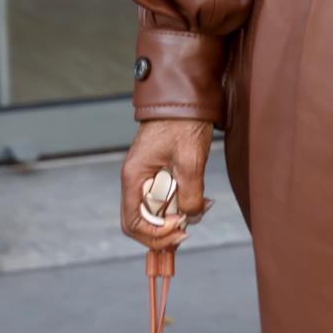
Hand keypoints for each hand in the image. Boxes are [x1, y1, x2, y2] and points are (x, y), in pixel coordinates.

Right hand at [121, 119, 213, 247]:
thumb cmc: (183, 123)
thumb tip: (191, 217)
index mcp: (134, 177)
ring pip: (154, 214)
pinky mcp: (159, 175)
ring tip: (198, 212)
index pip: (133, 222)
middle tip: (186, 232)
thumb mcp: (190, 161)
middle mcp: (135, 181)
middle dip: (163, 233)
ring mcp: (146, 178)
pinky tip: (199, 203)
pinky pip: (164, 200)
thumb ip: (190, 194)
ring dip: (174, 220)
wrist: (186, 99)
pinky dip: (180, 206)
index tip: (179, 228)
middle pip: (140, 222)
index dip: (155, 234)